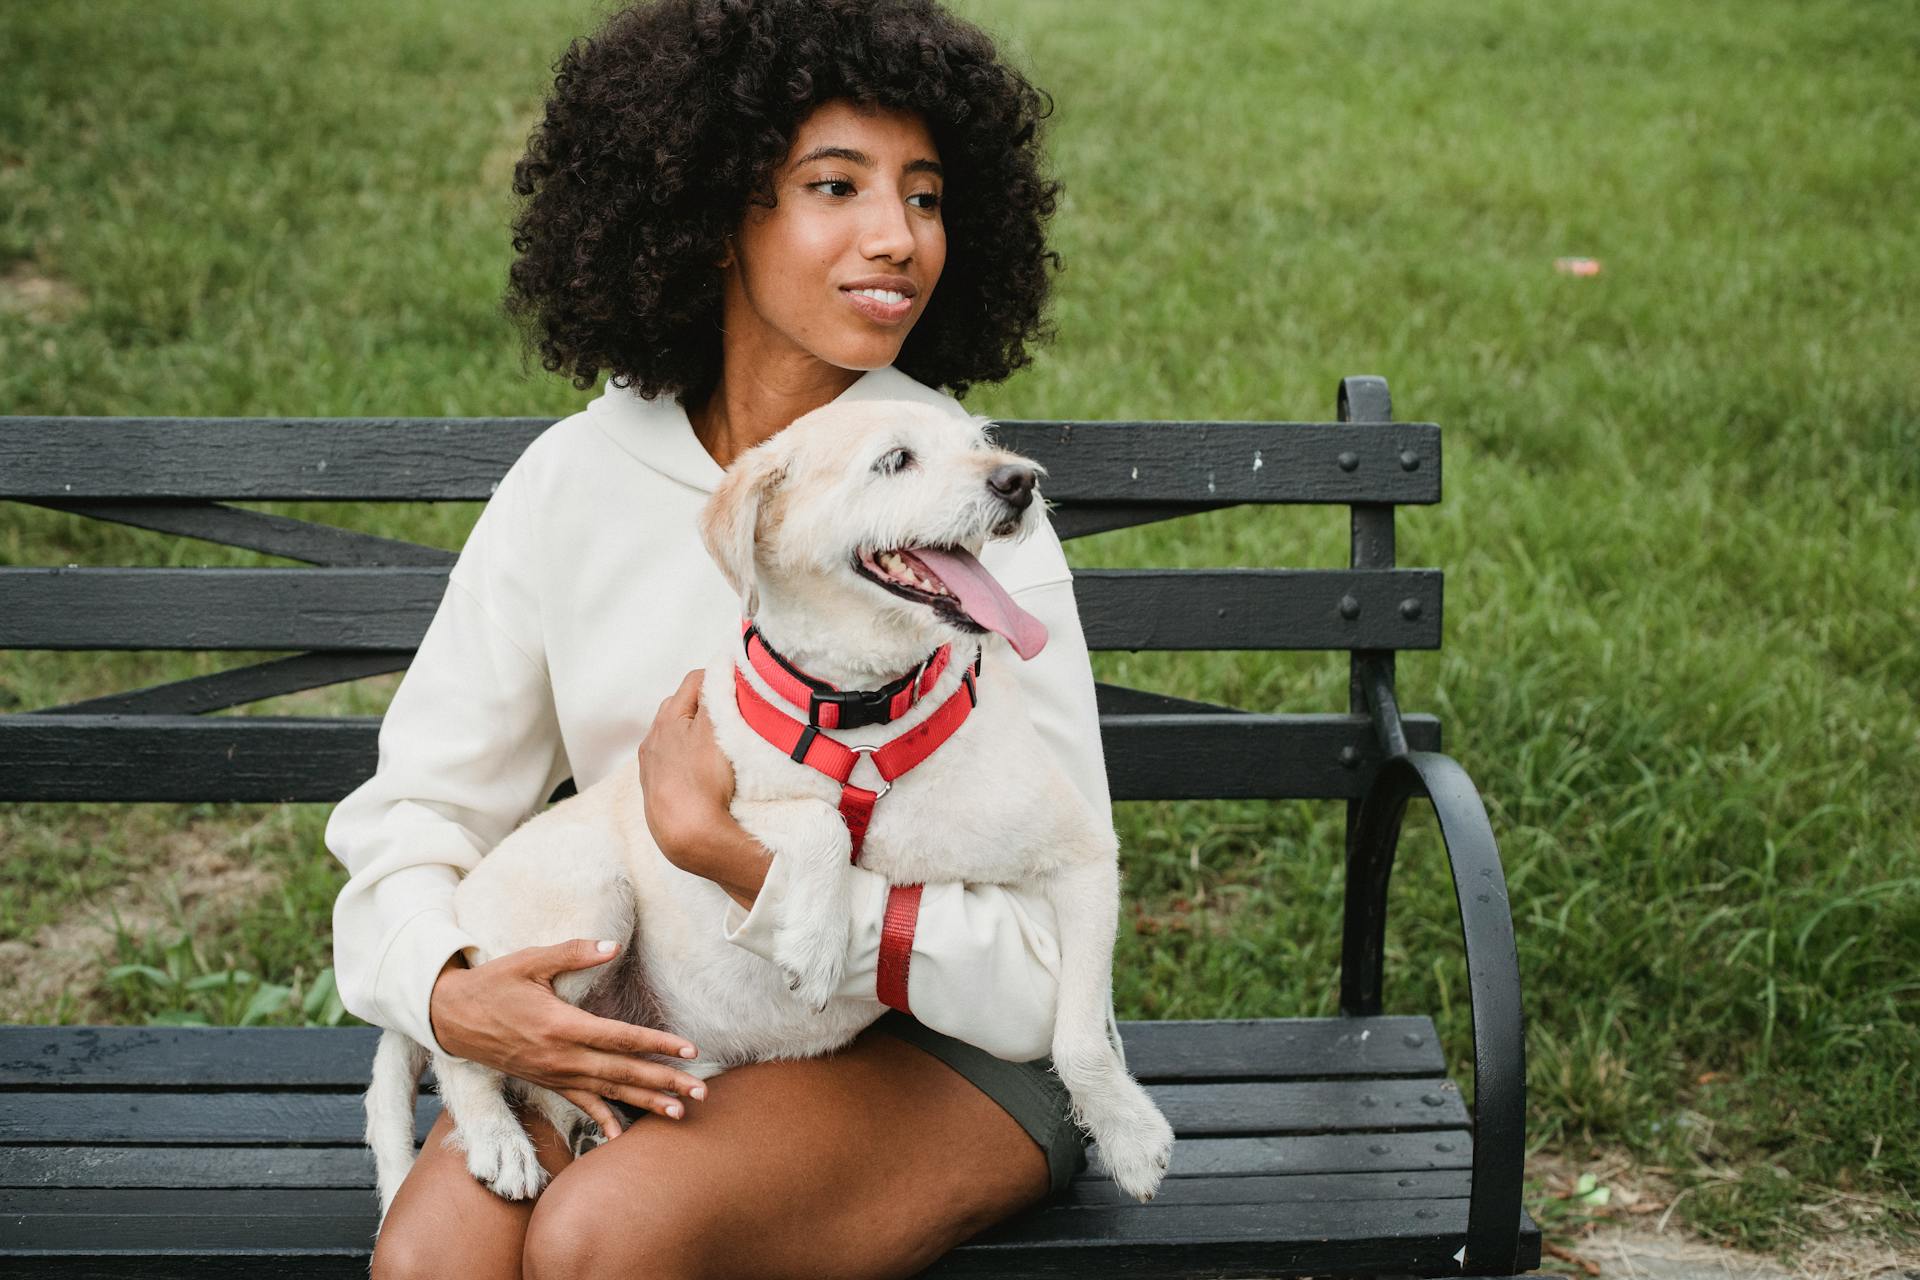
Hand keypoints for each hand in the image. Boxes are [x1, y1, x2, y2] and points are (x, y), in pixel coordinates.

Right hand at [428, 939, 708, 1140]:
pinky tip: (621, 1135)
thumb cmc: (493, 983)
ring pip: (608, 1092)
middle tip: (700, 1093)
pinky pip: (579, 1104)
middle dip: (664, 1083)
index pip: (620, 1038)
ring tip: (679, 1114)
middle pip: (622, 1072)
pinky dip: (602, 1118)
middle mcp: (561, 1056)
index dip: (656, 1044)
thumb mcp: (529, 961)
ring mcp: (553, 1073)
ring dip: (645, 1103)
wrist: (451, 1017)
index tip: (689, 1051)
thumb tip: (612, 945)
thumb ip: (573, 952)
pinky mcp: (545, 1081)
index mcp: (561, 1025)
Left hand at [638, 669, 763, 895]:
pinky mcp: (657, 792)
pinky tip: (705, 772)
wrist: (687, 835)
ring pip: (677, 737)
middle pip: (682, 707)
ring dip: (696, 734)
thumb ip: (717, 693)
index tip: (742, 686)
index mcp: (666, 718)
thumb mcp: (715, 728)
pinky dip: (690, 760)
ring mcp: (652, 768)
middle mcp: (652, 739)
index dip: (720, 678)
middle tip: (735, 713)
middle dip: (707, 705)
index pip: (695, 680)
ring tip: (722, 744)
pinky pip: (674, 764)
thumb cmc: (702, 778)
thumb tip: (721, 666)